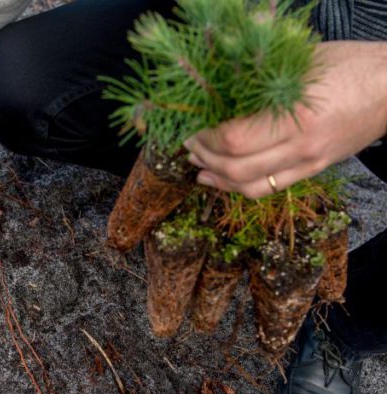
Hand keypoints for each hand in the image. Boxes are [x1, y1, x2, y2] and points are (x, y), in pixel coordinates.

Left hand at [184, 41, 386, 198]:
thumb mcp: (303, 61)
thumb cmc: (349, 66)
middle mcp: (301, 146)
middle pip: (236, 167)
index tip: (191, 124)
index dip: (206, 136)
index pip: (235, 139)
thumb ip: (262, 74)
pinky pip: (268, 189)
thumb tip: (215, 74)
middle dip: (205, 157)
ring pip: (250, 185)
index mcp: (296, 115)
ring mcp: (308, 162)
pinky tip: (219, 179)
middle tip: (188, 143)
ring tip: (197, 163)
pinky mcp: (313, 170)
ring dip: (217, 177)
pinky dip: (237, 187)